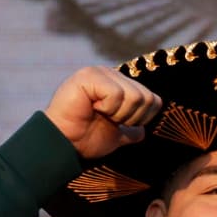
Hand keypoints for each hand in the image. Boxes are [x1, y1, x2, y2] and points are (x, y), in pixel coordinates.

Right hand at [43, 65, 162, 158]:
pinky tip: (91, 108)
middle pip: (147, 98)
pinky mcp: (90, 75)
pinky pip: (116, 94)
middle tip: (109, 120)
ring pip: (134, 96)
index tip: (120, 125)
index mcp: (120, 85)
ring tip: (99, 113)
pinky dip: (107, 108)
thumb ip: (129, 131)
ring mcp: (101, 72)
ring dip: (118, 114)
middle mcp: (113, 75)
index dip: (142, 119)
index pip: (153, 99)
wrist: (63, 144)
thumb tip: (142, 133)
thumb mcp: (115, 136)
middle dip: (131, 118)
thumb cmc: (84, 139)